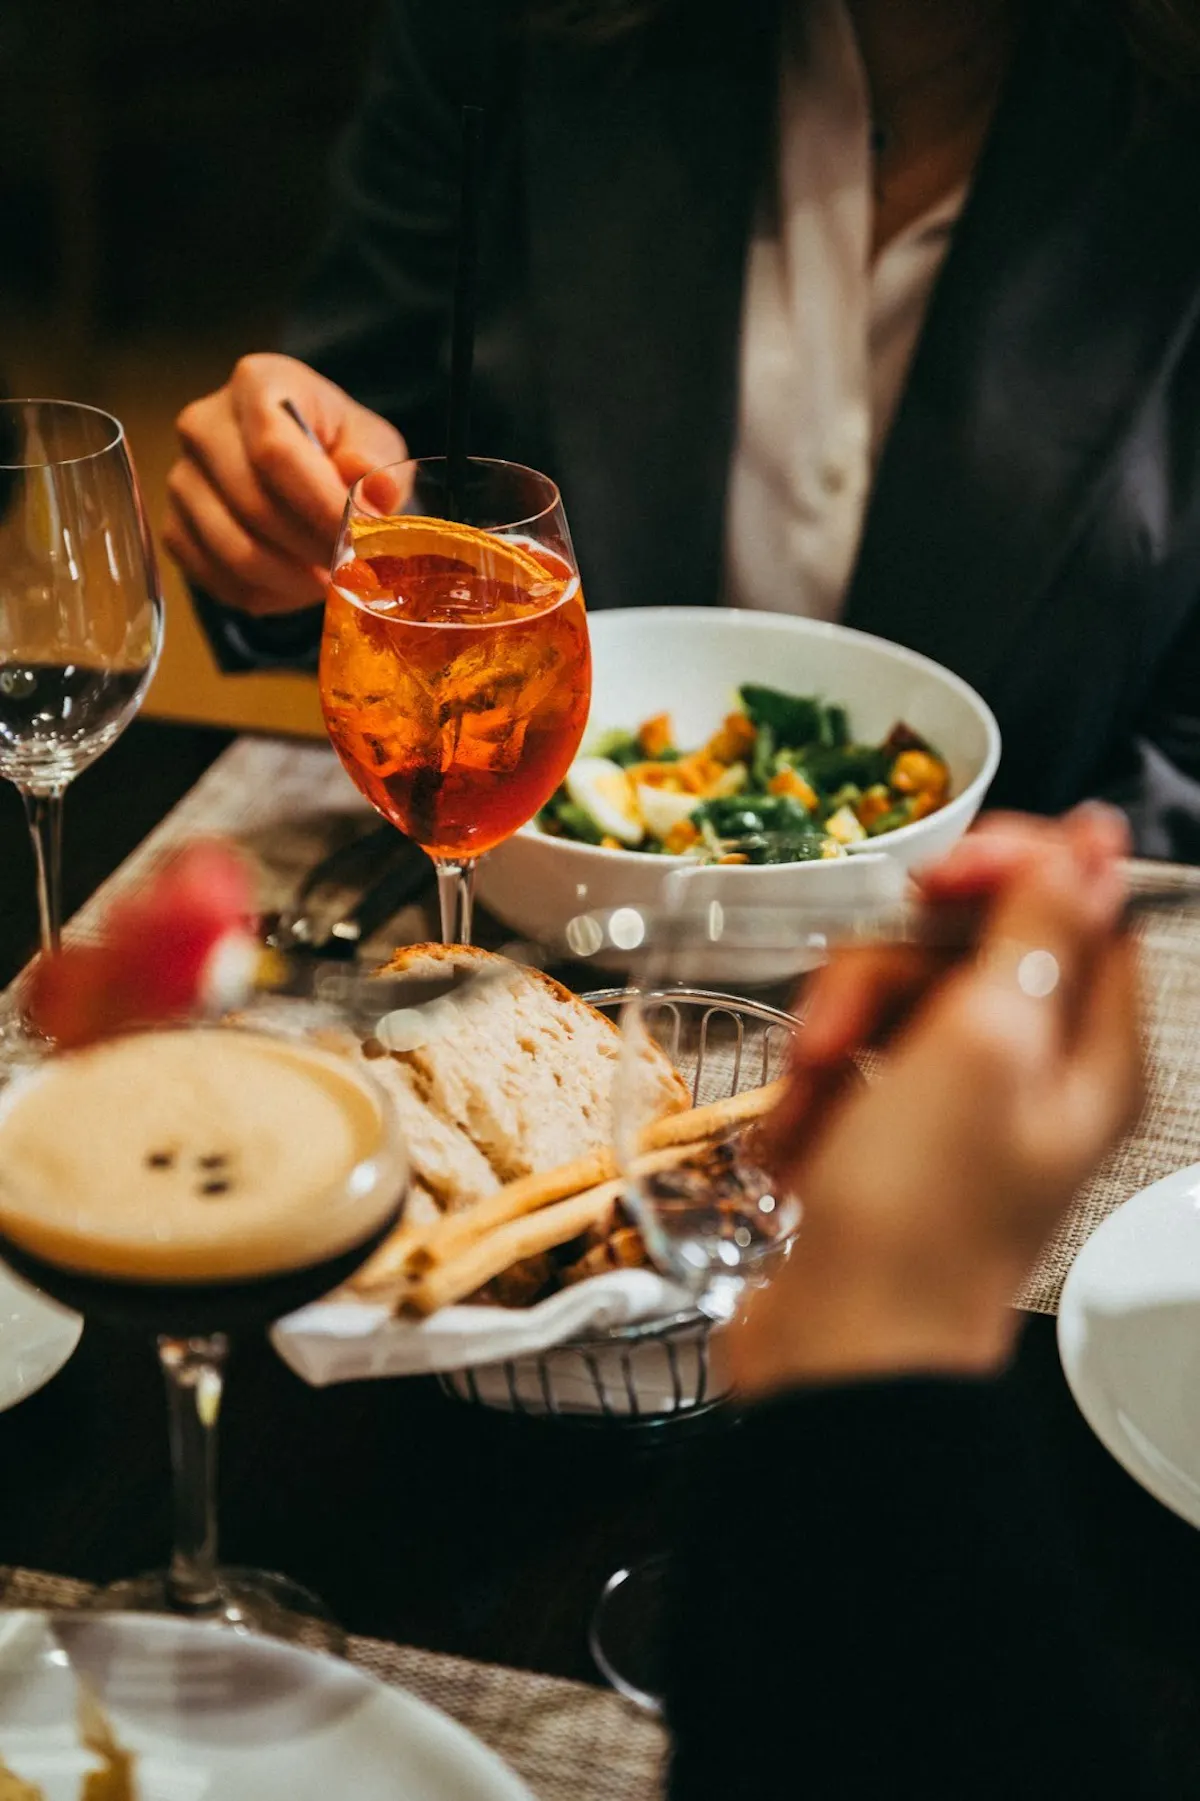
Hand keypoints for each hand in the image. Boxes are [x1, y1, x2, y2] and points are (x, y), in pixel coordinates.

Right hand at [163, 354, 406, 615]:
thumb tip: (374, 494)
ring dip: (292, 578)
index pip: (274, 450)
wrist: (301, 468)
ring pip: (234, 549)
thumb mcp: (373, 444)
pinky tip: (296, 584)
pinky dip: (265, 594)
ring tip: (328, 578)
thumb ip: (377, 467)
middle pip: (253, 504)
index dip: (318, 504)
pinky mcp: (175, 528)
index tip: (356, 538)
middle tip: (350, 567)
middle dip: (310, 547)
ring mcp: (182, 478)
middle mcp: (204, 424)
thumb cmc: (339, 448)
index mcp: (256, 383)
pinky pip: (218, 579)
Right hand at [732, 805, 1143, 1394]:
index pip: (1076, 906)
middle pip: (966, 947)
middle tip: (840, 1031)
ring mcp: (960, 1102)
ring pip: (895, 998)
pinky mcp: (894, 1130)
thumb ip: (1040, 927)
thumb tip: (1094, 841)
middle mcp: (1036, 1070)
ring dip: (834, 1034)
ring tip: (808, 1096)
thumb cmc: (918, 1212)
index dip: (1003, 874)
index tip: (932, 882)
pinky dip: (815, 1088)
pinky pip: (853, 1060)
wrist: (838, 1347)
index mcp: (1092, 1050)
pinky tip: (797, 1138)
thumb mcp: (984, 1042)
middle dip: (884, 975)